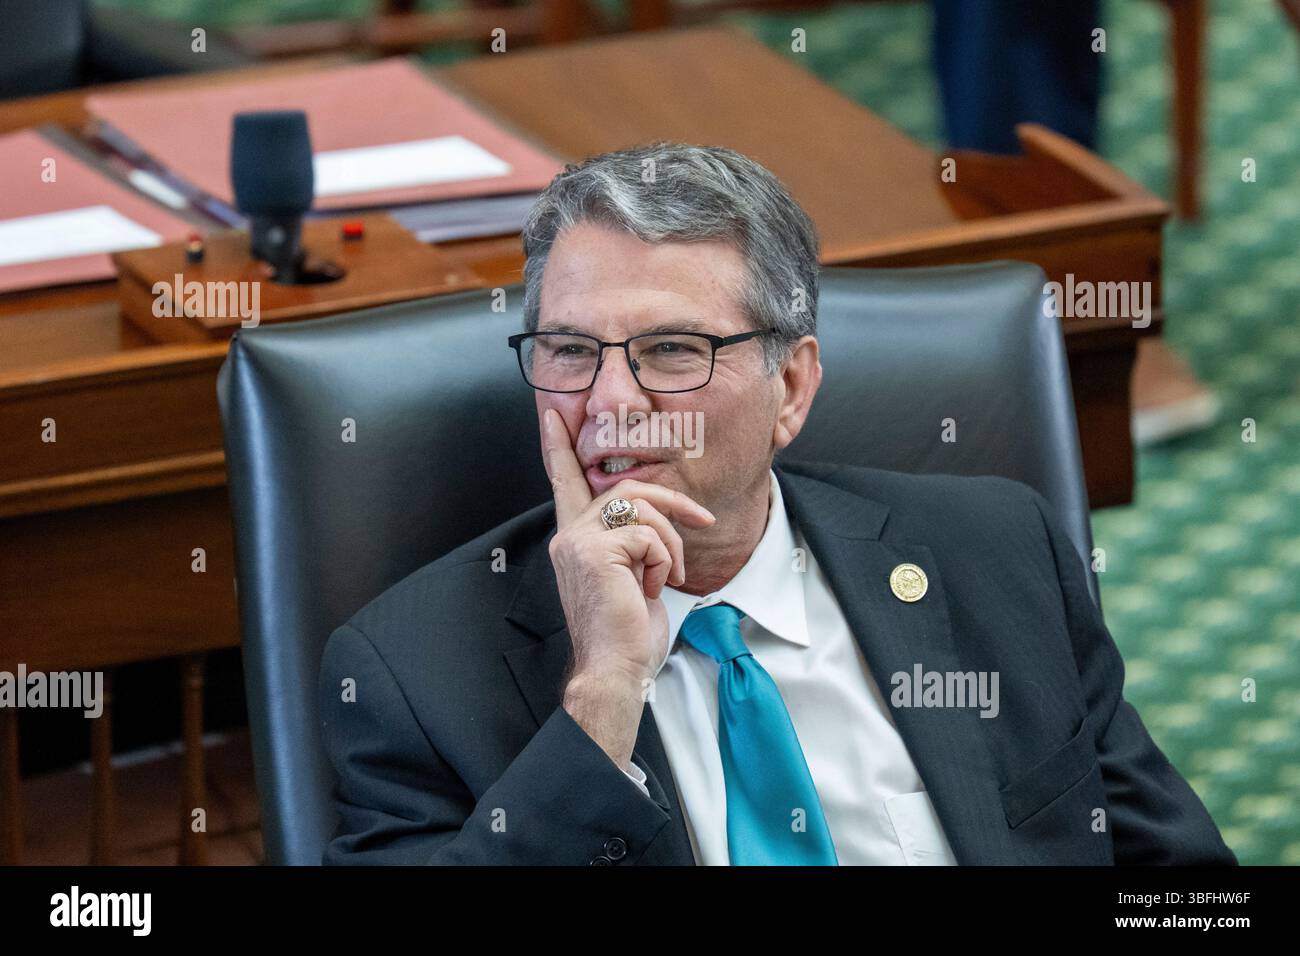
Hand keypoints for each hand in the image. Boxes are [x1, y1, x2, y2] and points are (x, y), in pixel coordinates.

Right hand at [542, 410, 713, 766]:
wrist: (616, 668)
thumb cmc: (627, 632)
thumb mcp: (630, 575)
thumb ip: (629, 541)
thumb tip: (650, 520)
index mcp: (574, 538)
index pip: (565, 481)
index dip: (559, 447)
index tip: (553, 415)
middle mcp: (570, 534)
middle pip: (629, 487)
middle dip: (673, 502)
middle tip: (704, 518)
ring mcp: (579, 540)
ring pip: (643, 507)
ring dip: (671, 542)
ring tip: (670, 575)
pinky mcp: (596, 550)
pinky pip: (649, 534)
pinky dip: (665, 560)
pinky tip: (655, 587)